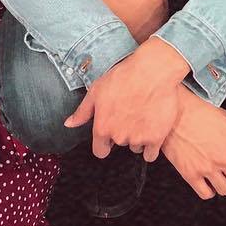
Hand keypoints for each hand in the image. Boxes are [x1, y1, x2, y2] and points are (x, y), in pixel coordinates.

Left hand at [63, 39, 189, 161]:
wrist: (153, 71)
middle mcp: (118, 136)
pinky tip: (152, 130)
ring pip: (135, 147)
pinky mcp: (156, 138)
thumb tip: (69, 124)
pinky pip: (150, 154)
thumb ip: (82, 111)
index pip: (100, 151)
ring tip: (142, 117)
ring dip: (138, 137)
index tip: (110, 136)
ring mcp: (138, 138)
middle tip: (129, 114)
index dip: (104, 144)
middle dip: (123, 133)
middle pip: (119, 144)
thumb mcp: (96, 91)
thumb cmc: (124, 77)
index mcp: (102, 127)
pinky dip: (151, 146)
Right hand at [161, 89, 225, 199]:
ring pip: (225, 191)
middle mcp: (224, 158)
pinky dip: (208, 190)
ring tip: (217, 175)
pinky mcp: (191, 174)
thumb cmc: (199, 112)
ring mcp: (207, 168)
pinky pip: (206, 194)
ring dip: (223, 183)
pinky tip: (206, 181)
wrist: (175, 113)